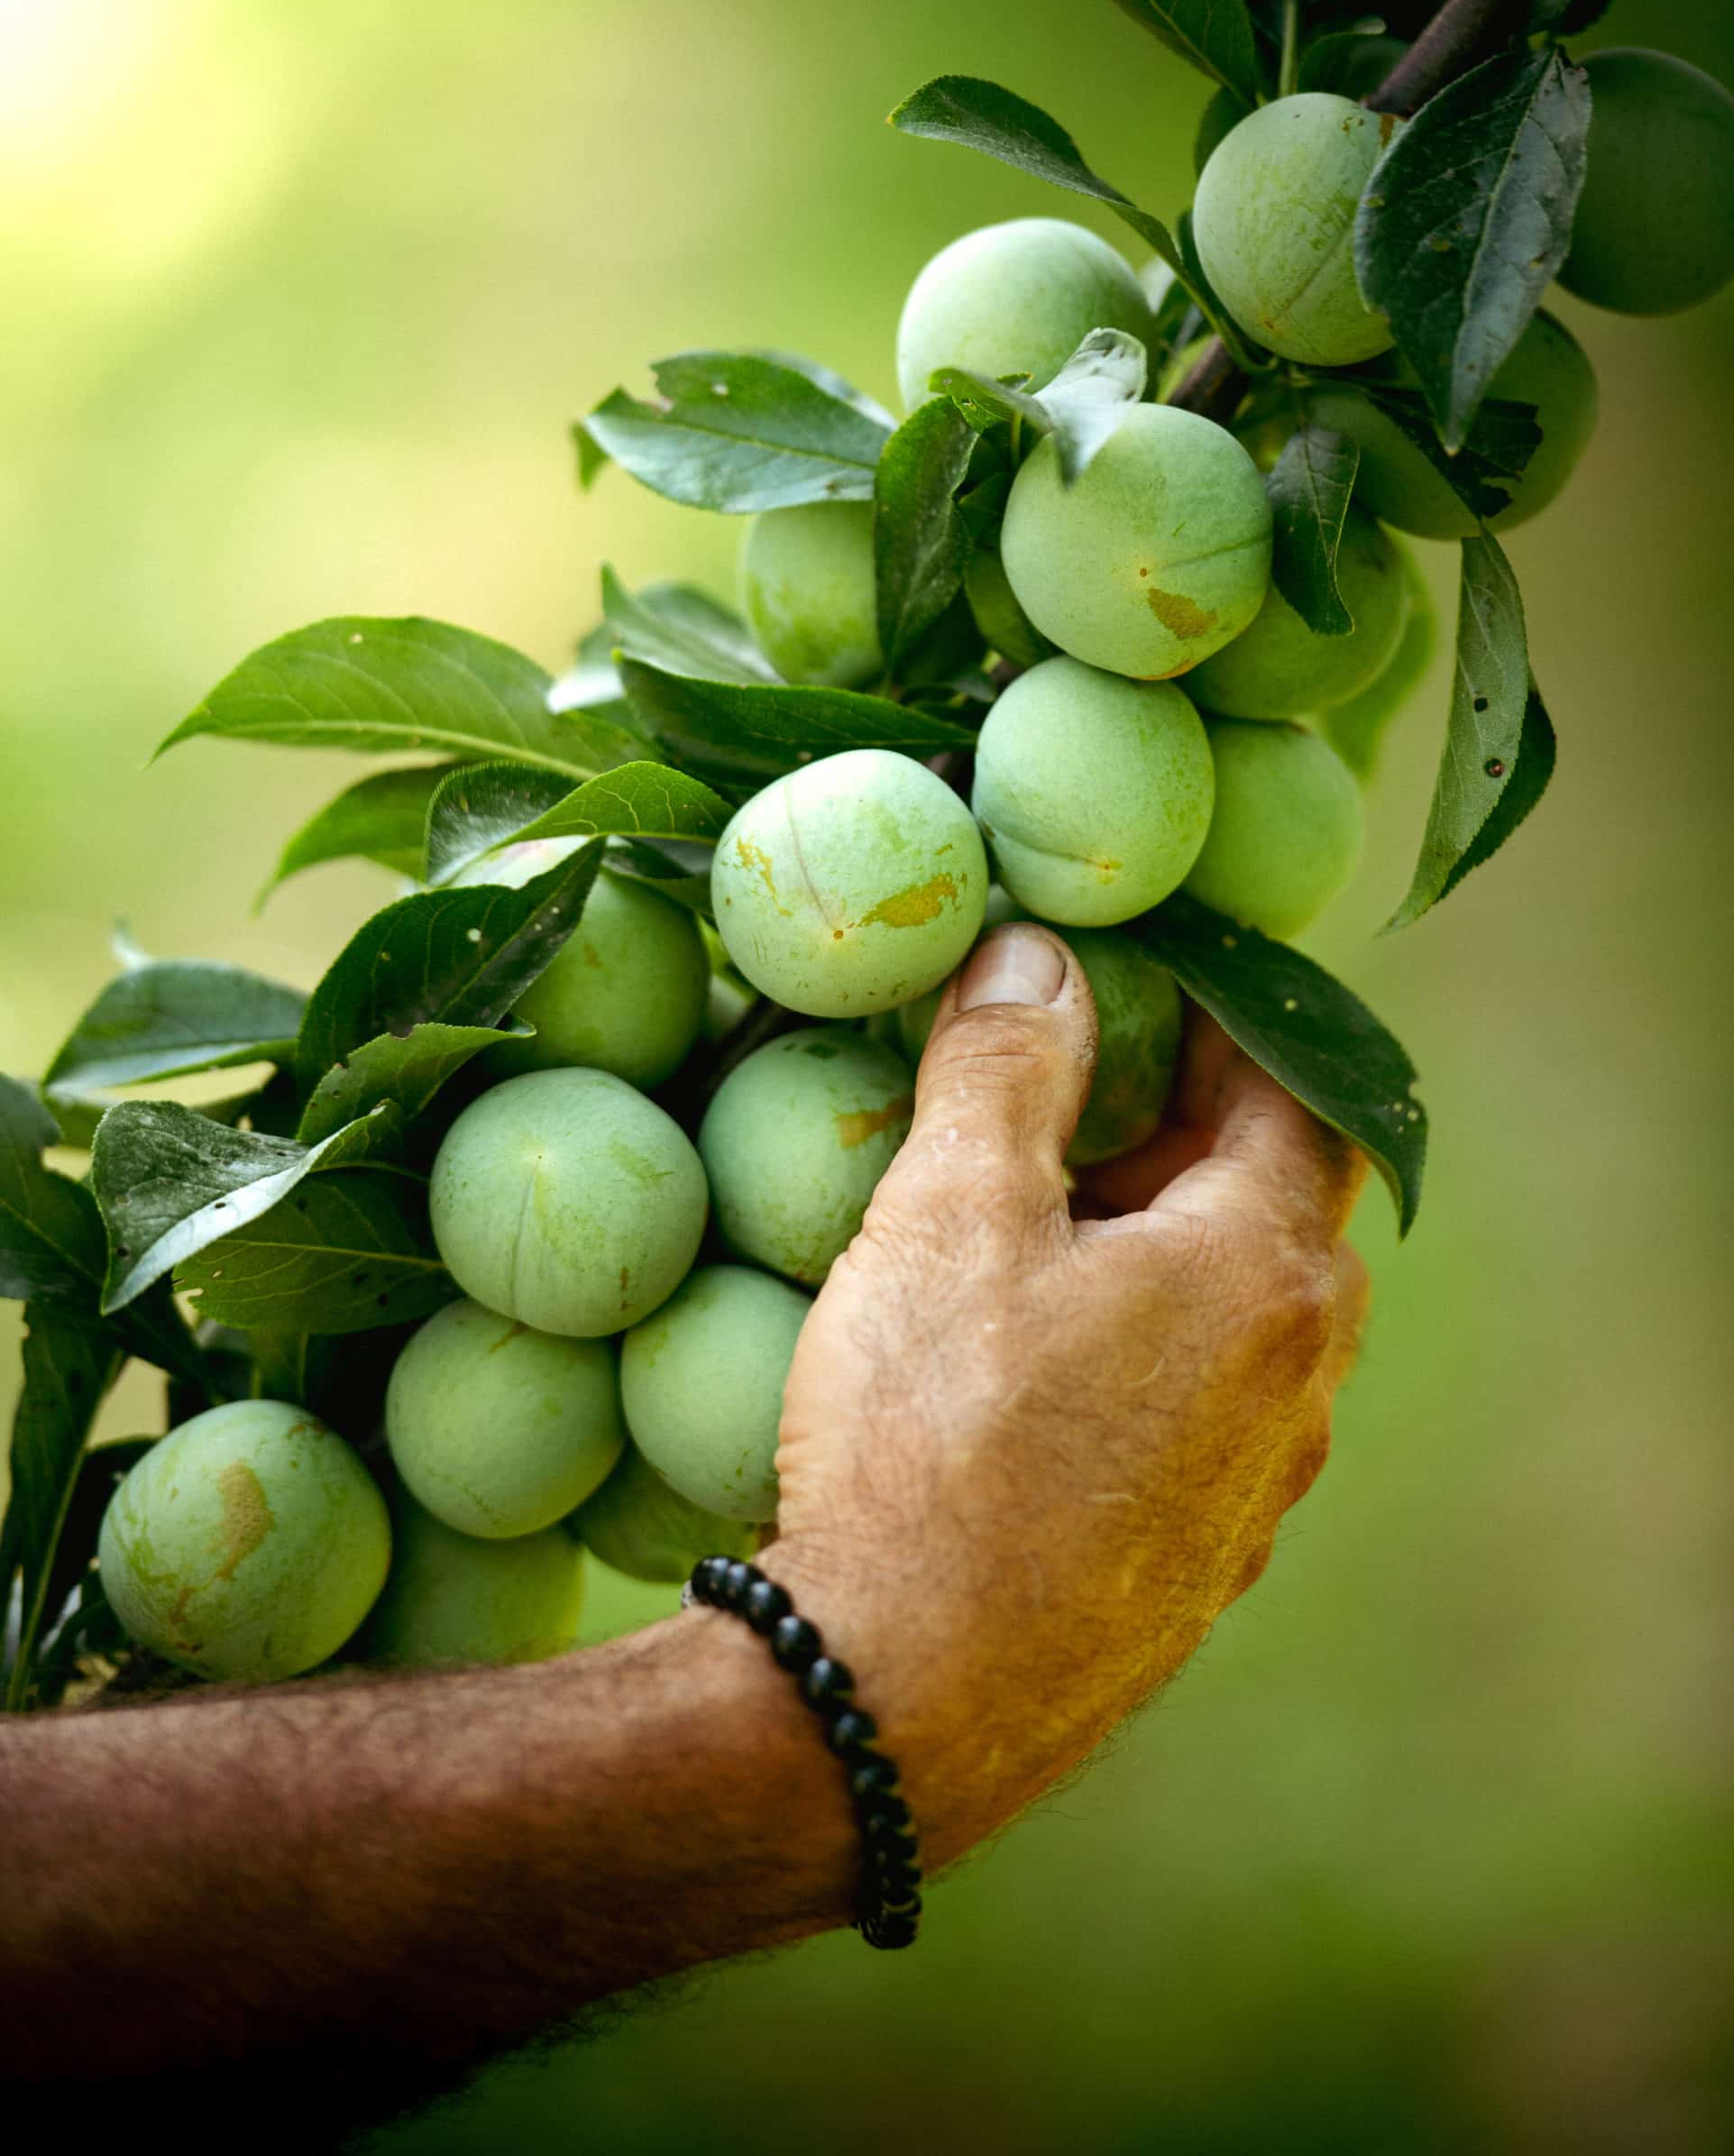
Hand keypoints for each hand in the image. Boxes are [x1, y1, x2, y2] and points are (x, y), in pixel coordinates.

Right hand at [767, 920, 1369, 1865]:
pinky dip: (1146, 1363)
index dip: (1230, 1020)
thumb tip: (1040, 956)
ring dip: (1167, 1258)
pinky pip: (1203, 1424)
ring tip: (1044, 1239)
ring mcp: (1258, 1496)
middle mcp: (1297, 1388)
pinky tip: (1036, 1378)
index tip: (1147, 982)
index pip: (1298, 1095)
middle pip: (1280, 1211)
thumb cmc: (931, 1440)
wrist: (896, 1704)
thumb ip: (1007, 1069)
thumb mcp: (953, 1216)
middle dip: (1191, 1138)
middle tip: (1079, 1104)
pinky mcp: (1199, 1574)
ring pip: (1242, 1326)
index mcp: (1264, 1275)